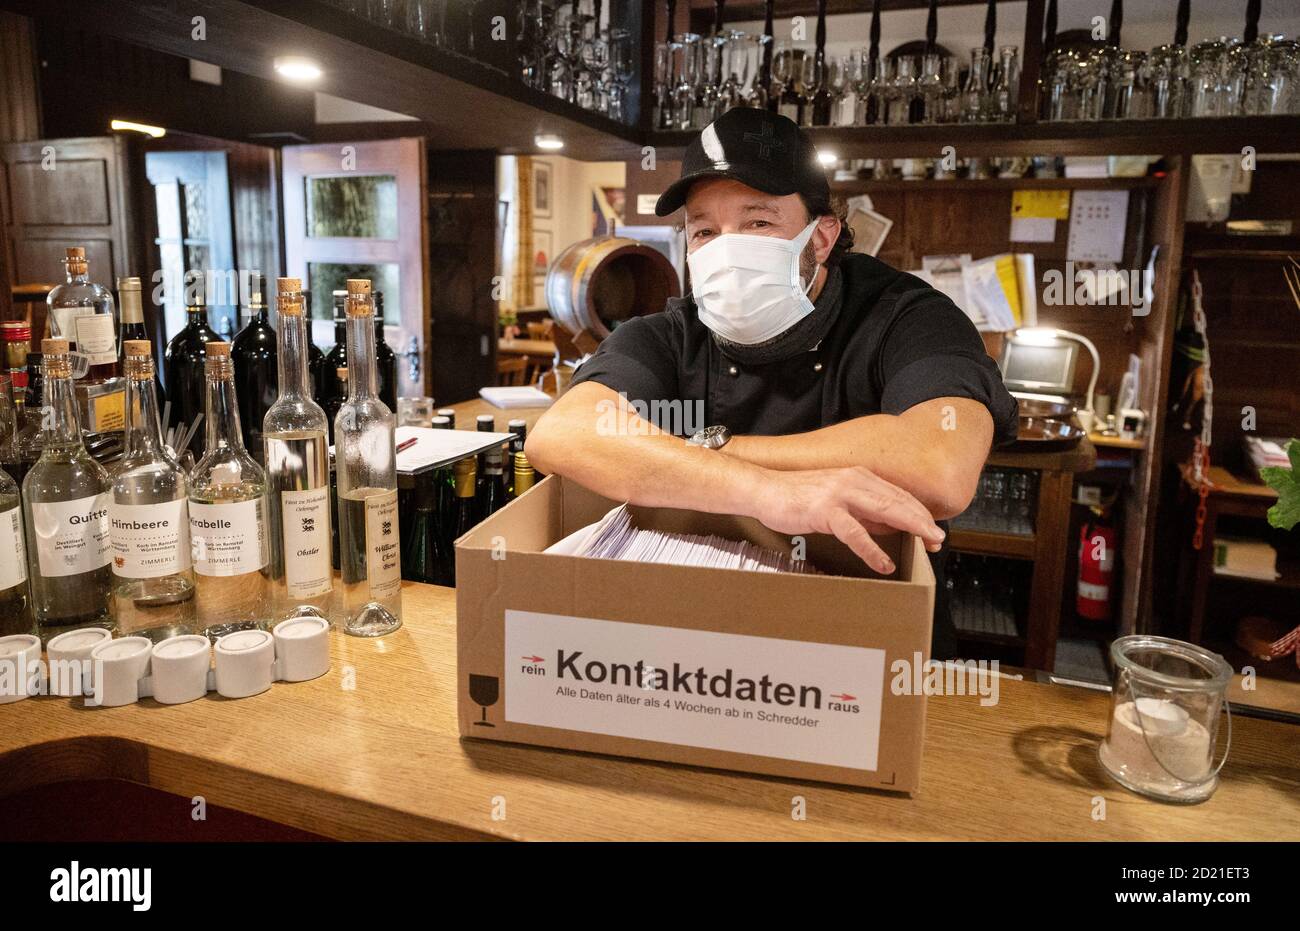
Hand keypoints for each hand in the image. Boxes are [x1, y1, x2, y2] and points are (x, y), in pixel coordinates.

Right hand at [755, 466, 945, 574]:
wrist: (763, 490)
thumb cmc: (795, 496)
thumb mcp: (834, 498)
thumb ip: (859, 508)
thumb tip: (883, 525)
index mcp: (857, 475)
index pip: (897, 494)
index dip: (918, 512)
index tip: (933, 529)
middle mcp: (852, 479)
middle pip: (898, 501)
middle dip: (923, 520)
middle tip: (939, 539)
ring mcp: (839, 493)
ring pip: (885, 511)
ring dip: (911, 528)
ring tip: (926, 544)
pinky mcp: (825, 510)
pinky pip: (855, 533)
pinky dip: (872, 550)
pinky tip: (884, 563)